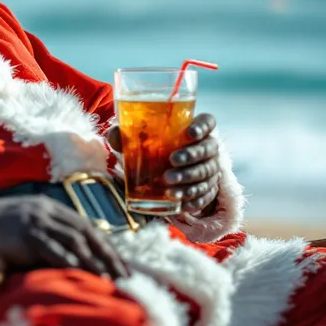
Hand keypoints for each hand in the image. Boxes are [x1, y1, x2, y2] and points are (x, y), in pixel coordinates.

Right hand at [0, 196, 128, 278]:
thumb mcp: (19, 224)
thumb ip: (41, 234)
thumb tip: (64, 257)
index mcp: (45, 207)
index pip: (84, 225)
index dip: (105, 244)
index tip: (120, 263)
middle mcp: (44, 211)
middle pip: (86, 232)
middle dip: (109, 255)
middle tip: (126, 276)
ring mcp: (35, 222)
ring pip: (76, 242)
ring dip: (97, 263)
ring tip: (112, 281)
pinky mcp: (25, 235)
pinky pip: (55, 251)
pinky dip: (73, 264)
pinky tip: (85, 277)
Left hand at [106, 113, 221, 216]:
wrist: (163, 171)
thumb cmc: (151, 148)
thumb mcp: (138, 139)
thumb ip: (126, 134)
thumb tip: (115, 133)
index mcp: (194, 129)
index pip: (207, 121)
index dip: (202, 126)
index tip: (190, 133)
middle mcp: (207, 147)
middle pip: (207, 149)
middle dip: (191, 156)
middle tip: (172, 161)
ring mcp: (210, 168)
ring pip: (206, 173)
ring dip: (189, 181)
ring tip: (169, 189)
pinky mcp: (208, 188)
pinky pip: (205, 195)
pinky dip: (194, 199)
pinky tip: (181, 204)